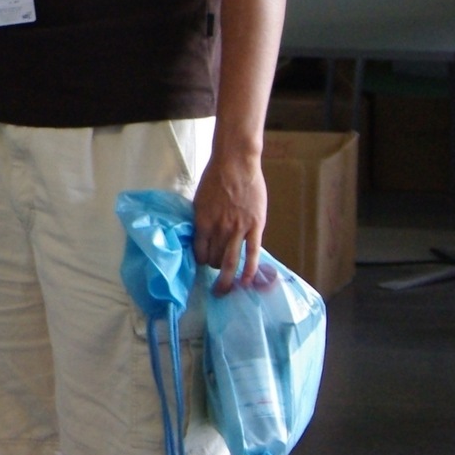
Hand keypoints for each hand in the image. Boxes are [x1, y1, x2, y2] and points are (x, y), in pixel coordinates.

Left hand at [193, 146, 265, 292]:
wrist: (235, 164)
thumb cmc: (215, 179)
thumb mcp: (199, 200)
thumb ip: (202, 220)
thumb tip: (201, 237)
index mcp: (202, 221)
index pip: (199, 251)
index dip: (201, 261)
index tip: (203, 264)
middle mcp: (218, 228)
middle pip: (215, 258)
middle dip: (214, 271)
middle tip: (216, 280)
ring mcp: (238, 228)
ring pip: (231, 260)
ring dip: (228, 278)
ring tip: (227, 290)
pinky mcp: (255, 226)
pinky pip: (252, 252)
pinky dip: (249, 269)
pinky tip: (247, 281)